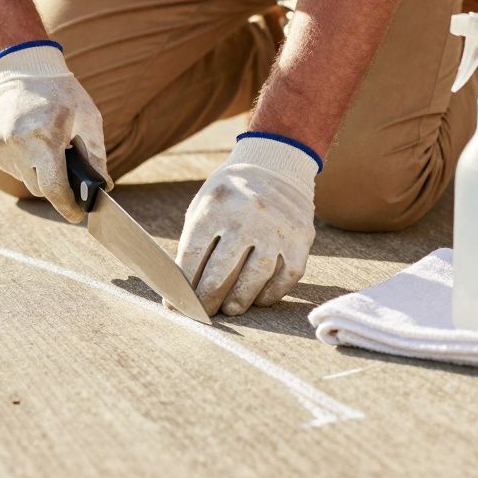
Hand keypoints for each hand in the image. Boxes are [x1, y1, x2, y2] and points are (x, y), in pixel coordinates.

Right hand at [0, 43, 111, 222]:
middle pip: (40, 187)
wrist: (23, 67)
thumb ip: (96, 155)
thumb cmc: (62, 93)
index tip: (77, 215)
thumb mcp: (88, 119)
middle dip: (55, 183)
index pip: (54, 188)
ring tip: (44, 143)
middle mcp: (17, 143)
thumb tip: (102, 187)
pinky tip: (27, 139)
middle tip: (64, 162)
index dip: (67, 206)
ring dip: (37, 170)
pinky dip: (22, 161)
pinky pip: (10, 167)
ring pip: (24, 178)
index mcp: (45, 137)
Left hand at [175, 136, 317, 315]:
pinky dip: (270, 293)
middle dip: (208, 298)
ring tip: (230, 309)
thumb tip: (182, 289)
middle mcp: (247, 217)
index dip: (183, 285)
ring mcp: (277, 229)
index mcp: (216, 206)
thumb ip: (193, 243)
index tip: (177, 303)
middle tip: (204, 313)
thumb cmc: (230, 195)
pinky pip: (285, 277)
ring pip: (255, 277)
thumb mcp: (204, 206)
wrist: (275, 165)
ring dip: (240, 300)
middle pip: (222, 271)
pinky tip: (258, 298)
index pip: (193, 256)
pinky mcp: (301, 240)